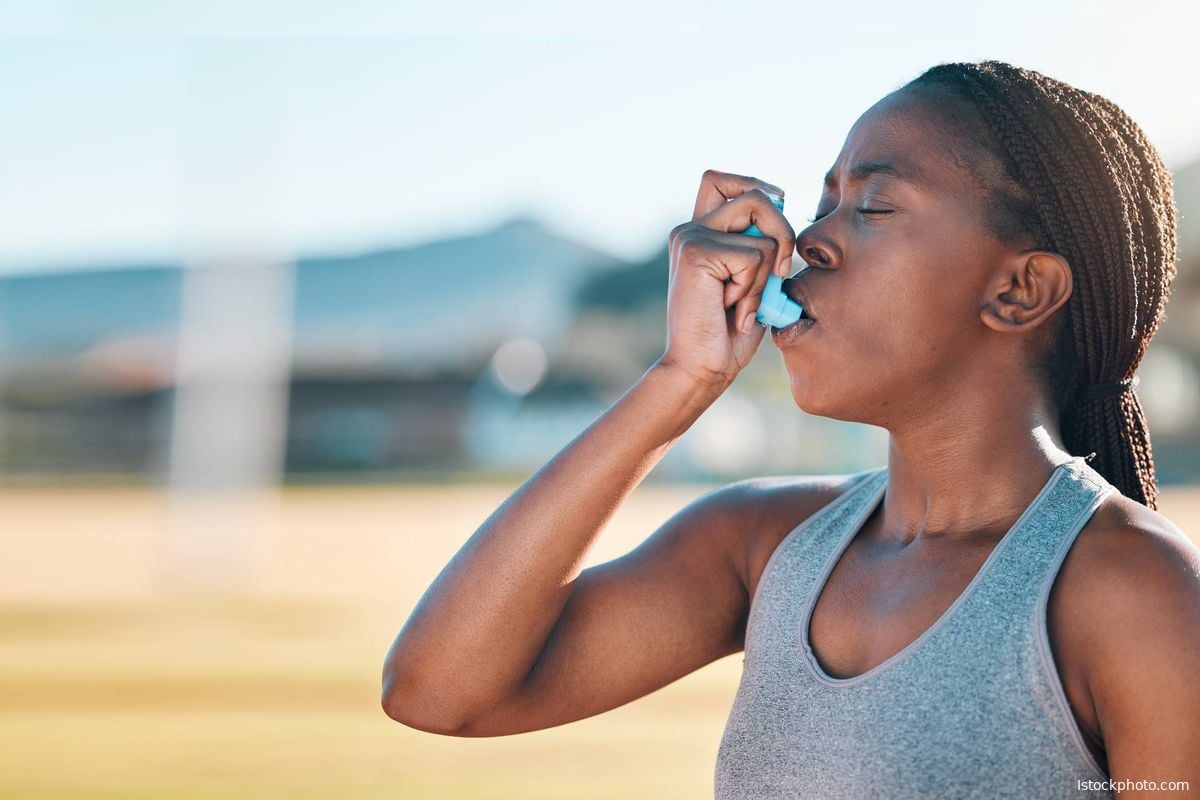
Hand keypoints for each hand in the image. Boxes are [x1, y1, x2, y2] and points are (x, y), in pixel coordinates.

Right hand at [657, 170, 795, 388]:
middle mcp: (690, 229)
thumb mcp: (754, 282)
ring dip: (767, 273)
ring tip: (745, 303)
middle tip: (779, 272)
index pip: (722, 180)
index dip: (757, 187)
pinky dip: (756, 290)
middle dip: (782, 231)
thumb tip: (783, 211)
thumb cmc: (729, 334)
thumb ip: (762, 249)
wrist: (701, 368)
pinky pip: (755, 257)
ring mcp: (691, 237)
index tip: (774, 220)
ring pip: (762, 228)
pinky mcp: (696, 251)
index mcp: (700, 233)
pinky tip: (734, 311)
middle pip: (755, 195)